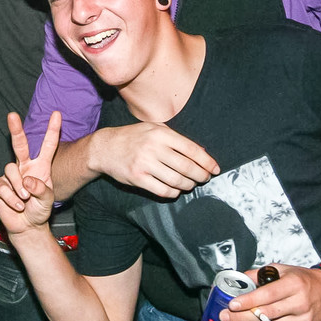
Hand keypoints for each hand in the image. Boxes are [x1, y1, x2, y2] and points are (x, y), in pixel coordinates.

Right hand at [0, 112, 60, 234]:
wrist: (26, 226)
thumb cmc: (39, 210)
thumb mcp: (48, 200)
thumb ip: (42, 189)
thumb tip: (28, 179)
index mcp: (40, 167)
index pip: (48, 146)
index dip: (52, 130)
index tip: (57, 114)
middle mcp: (25, 167)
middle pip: (19, 144)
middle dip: (16, 129)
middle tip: (12, 115)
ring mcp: (11, 176)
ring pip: (10, 169)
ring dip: (19, 186)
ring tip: (25, 199)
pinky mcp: (0, 186)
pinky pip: (3, 187)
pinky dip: (11, 198)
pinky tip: (17, 206)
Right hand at [88, 122, 218, 198]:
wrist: (105, 148)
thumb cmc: (133, 137)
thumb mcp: (153, 128)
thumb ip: (175, 137)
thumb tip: (201, 152)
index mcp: (161, 134)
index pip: (191, 149)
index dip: (207, 161)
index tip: (215, 169)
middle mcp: (153, 148)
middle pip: (187, 167)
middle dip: (201, 175)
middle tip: (205, 178)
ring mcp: (145, 164)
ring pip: (177, 180)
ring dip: (189, 185)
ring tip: (191, 184)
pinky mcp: (138, 178)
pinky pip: (163, 190)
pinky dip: (174, 192)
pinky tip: (176, 189)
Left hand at [220, 264, 320, 320]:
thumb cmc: (303, 279)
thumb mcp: (282, 269)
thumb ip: (260, 274)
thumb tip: (240, 280)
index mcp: (294, 284)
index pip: (267, 295)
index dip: (248, 301)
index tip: (232, 304)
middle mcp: (301, 303)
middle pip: (267, 314)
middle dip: (242, 316)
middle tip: (226, 317)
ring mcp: (305, 320)